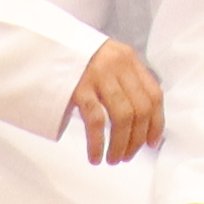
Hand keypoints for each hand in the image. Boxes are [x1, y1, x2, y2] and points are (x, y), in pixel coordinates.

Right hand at [65, 39, 166, 162]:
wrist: (46, 44)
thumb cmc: (79, 58)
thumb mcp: (109, 61)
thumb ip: (126, 82)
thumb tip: (143, 122)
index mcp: (129, 60)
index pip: (154, 95)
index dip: (156, 123)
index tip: (152, 143)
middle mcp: (118, 66)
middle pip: (140, 109)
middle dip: (137, 138)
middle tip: (129, 155)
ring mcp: (98, 76)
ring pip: (121, 117)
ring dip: (120, 144)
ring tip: (114, 159)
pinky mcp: (78, 88)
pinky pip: (95, 121)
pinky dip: (98, 143)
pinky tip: (95, 156)